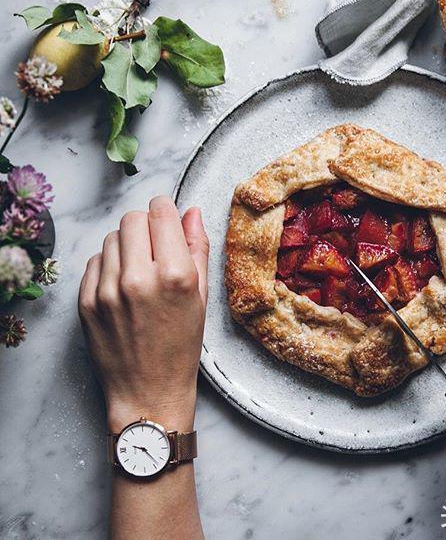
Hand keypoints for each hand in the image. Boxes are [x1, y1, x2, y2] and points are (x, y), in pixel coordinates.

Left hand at [78, 196, 208, 432]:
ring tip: (139, 269)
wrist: (147, 392)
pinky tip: (122, 285)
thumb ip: (197, 247)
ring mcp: (107, 291)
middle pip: (133, 219)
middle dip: (146, 226)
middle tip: (155, 247)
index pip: (160, 212)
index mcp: (174, 275)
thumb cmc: (180, 347)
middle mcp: (138, 279)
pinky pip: (95, 260)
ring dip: (127, 245)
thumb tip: (191, 212)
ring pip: (112, 237)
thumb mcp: (201, 296)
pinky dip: (109, 264)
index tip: (167, 219)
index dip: (165, 210)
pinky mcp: (86, 302)